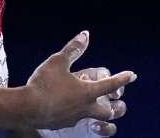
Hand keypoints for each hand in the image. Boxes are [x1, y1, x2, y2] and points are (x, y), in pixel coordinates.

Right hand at [21, 31, 135, 134]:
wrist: (27, 109)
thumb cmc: (44, 83)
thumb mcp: (58, 61)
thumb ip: (73, 49)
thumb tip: (85, 34)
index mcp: (87, 92)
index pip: (111, 85)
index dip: (122, 78)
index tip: (132, 75)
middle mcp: (85, 108)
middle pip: (108, 112)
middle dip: (112, 106)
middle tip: (110, 99)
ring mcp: (74, 118)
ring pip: (92, 119)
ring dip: (94, 112)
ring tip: (86, 104)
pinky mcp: (63, 124)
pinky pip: (73, 120)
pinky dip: (74, 113)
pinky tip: (64, 107)